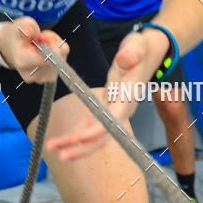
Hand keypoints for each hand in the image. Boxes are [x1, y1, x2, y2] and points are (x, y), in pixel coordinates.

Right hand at [0, 17, 69, 84]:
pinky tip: (45, 52)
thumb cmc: (18, 35)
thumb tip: (29, 32)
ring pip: (61, 62)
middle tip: (41, 38)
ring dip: (55, 50)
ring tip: (41, 45)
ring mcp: (39, 79)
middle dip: (54, 44)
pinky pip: (59, 66)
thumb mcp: (22, 24)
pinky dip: (56, 56)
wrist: (11, 47)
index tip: (43, 36)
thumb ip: (27, 26)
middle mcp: (31, 74)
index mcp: (23, 61)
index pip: (50, 58)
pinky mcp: (46, 79)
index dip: (52, 43)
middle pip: (58, 59)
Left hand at [46, 28, 169, 161]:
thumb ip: (131, 53)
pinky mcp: (111, 106)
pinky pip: (96, 125)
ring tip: (54, 147)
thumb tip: (125, 60)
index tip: (79, 139)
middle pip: (103, 136)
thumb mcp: (136, 46)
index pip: (111, 121)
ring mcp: (117, 110)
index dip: (96, 132)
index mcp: (127, 98)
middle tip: (61, 156)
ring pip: (98, 134)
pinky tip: (68, 138)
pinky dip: (81, 132)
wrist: (148, 52)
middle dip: (83, 148)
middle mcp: (123, 109)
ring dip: (76, 143)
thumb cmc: (141, 48)